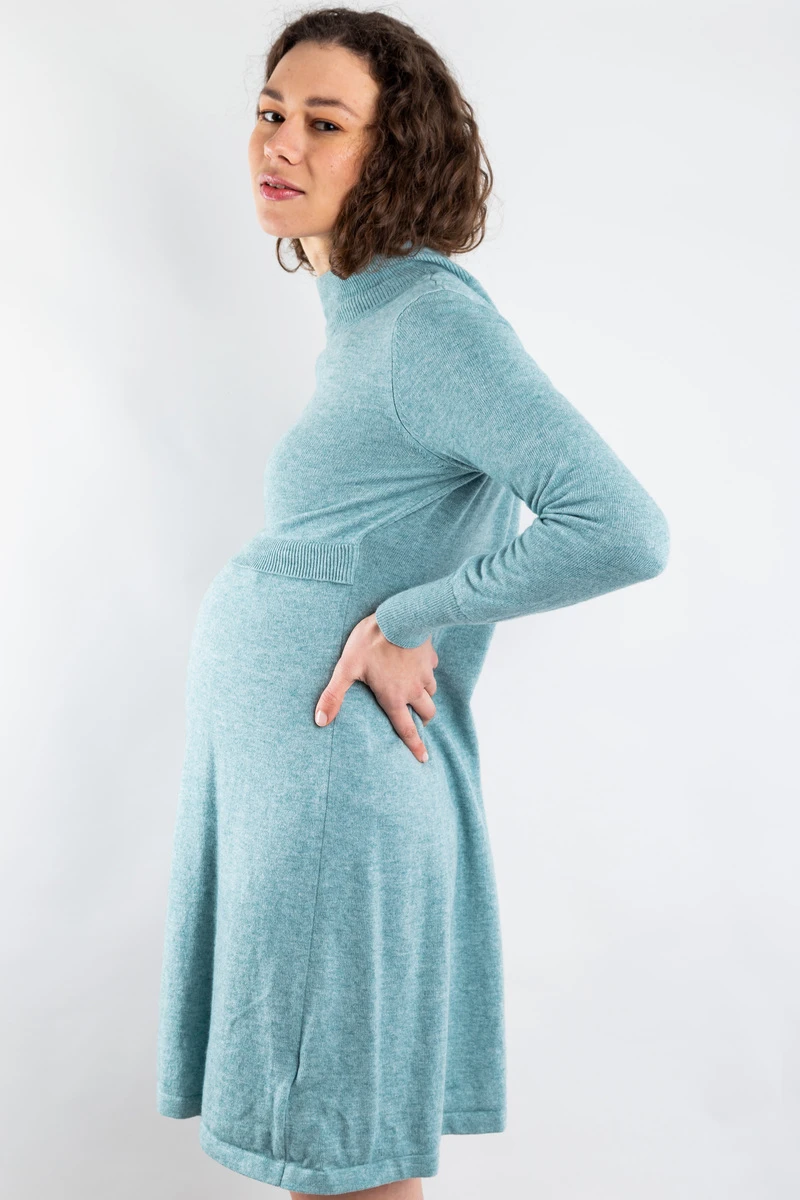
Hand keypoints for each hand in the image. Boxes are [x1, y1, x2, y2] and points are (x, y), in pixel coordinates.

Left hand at [314, 613, 437, 761]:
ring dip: (425, 694)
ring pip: (431, 690)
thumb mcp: (346, 668)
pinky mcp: (429, 656)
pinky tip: (418, 662)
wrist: (400, 616)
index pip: (407, 729)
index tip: (424, 758)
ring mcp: (424, 673)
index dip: (415, 746)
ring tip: (416, 691)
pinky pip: (431, 667)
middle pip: (427, 712)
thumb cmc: (371, 642)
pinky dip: (426, 670)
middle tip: (419, 720)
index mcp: (394, 697)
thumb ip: (333, 695)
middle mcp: (413, 689)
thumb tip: (320, 721)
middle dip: (424, 719)